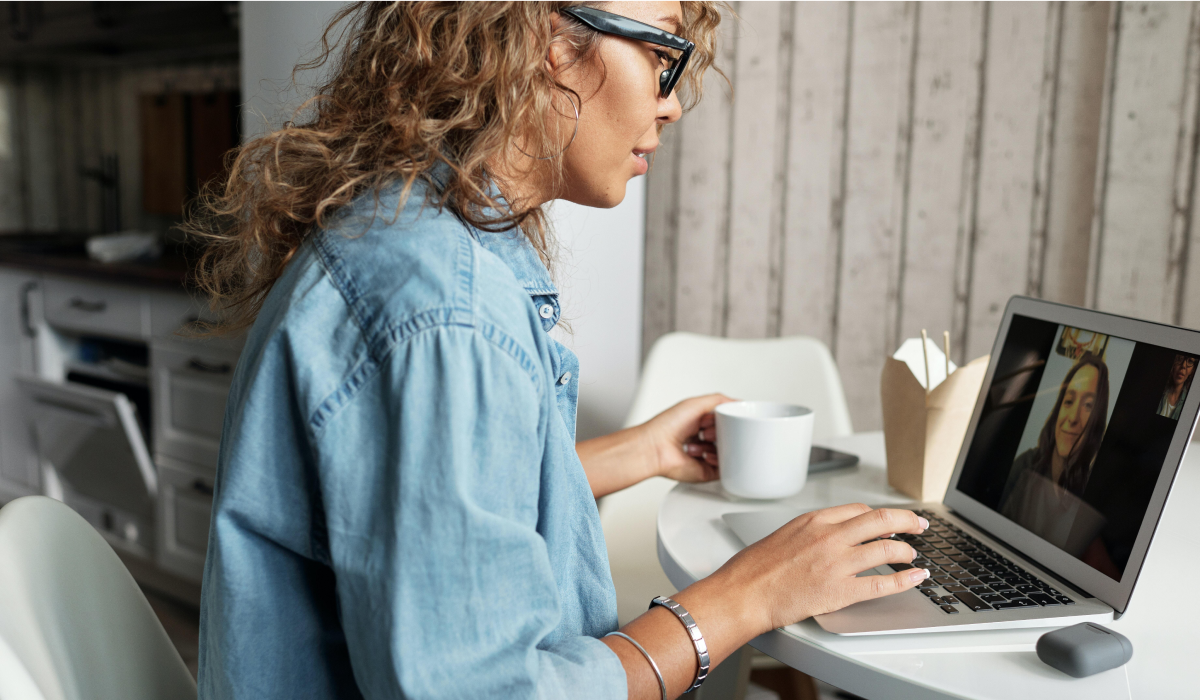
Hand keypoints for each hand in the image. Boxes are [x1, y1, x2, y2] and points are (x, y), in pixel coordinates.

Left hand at [639, 394, 733, 482]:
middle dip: (722, 431)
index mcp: (701, 424)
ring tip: (702, 440)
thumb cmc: (667, 426)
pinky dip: (718, 460)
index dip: (725, 418)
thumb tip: (739, 403)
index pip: (726, 421)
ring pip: (728, 452)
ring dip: (717, 444)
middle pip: (729, 436)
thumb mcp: (696, 403)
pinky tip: (705, 454)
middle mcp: (703, 440)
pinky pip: (725, 469)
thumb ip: (720, 400)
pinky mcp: (707, 471)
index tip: (720, 416)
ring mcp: (706, 456)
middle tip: (708, 429)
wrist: (655, 447)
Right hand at [706, 504, 930, 631]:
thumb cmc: (754, 568)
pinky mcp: (840, 591)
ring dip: (907, 551)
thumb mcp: (783, 535)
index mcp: (814, 520)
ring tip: (913, 556)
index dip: (880, 516)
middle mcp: (830, 536)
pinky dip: (906, 580)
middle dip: (907, 521)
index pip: (859, 510)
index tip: (890, 520)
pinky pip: (883, 583)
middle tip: (919, 525)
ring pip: (888, 548)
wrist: (743, 593)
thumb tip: (830, 536)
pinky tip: (916, 578)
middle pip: (882, 519)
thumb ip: (810, 532)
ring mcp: (837, 563)